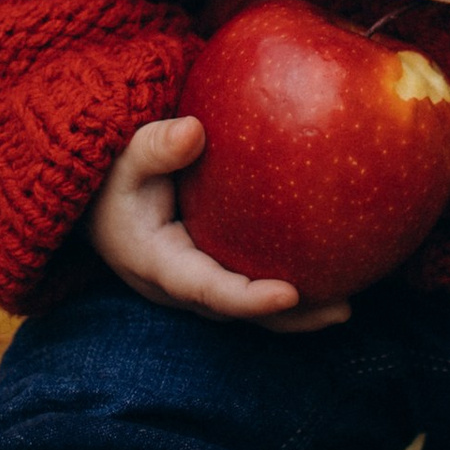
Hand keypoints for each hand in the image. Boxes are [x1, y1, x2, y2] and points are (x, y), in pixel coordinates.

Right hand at [87, 116, 349, 330]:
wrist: (101, 197)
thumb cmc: (115, 174)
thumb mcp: (126, 158)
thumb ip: (155, 146)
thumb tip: (193, 132)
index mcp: (158, 264)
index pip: (206, 289)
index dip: (247, 299)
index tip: (289, 294)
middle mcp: (181, 285)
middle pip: (239, 311)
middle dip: (288, 317)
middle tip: (340, 311)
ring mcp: (197, 281)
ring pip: (249, 305)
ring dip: (296, 311)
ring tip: (348, 302)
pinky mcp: (212, 267)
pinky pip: (251, 280)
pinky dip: (288, 281)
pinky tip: (333, 265)